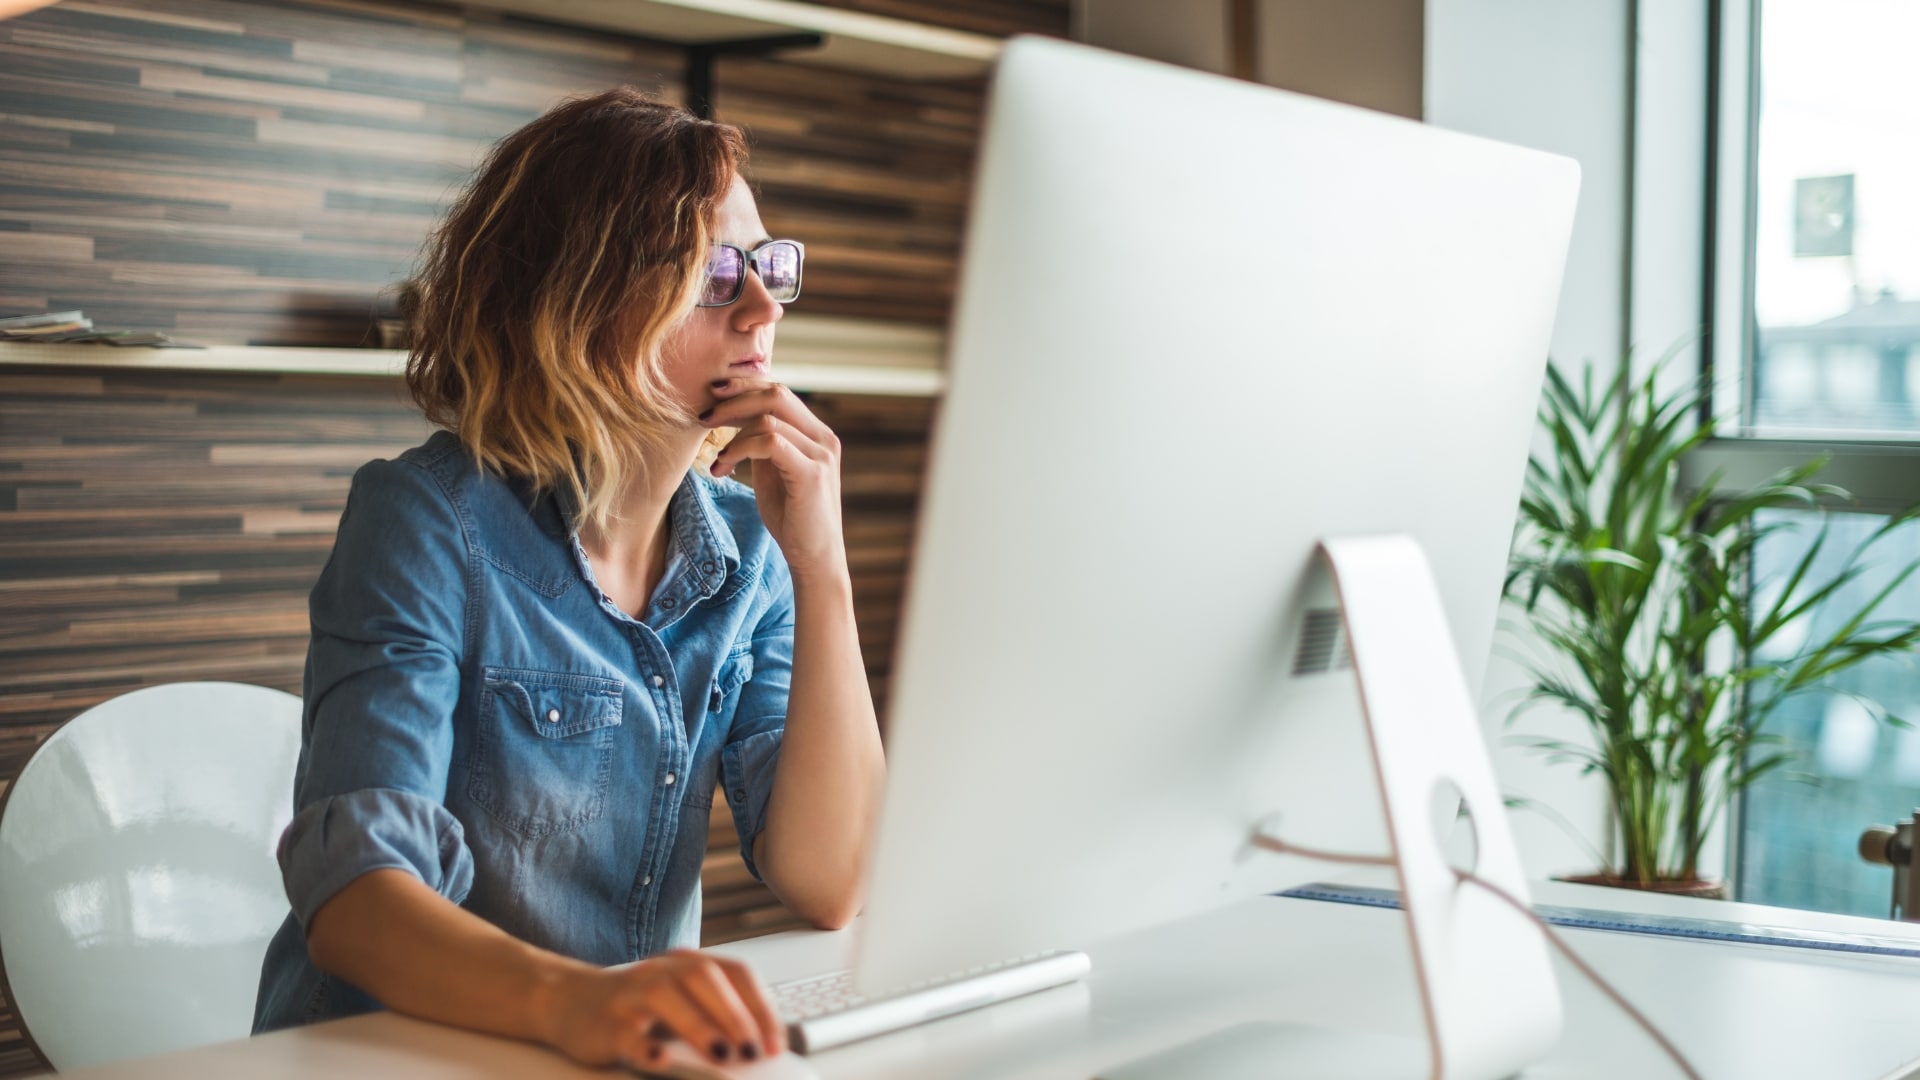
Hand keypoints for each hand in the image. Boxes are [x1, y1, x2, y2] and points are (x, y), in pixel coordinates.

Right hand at [541, 949, 786, 1068]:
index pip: (734, 973)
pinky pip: (626, 1032)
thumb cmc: (635, 1005)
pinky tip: (661, 1060)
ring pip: (666, 997)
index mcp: (686, 963)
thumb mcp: (679, 1001)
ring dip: (698, 1027)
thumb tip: (760, 1046)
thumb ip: (715, 1015)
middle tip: (754, 1050)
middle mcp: (661, 970)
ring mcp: (631, 993)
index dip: (760, 1006)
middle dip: (734, 1014)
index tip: (776, 1042)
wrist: (567, 1000)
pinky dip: (646, 1047)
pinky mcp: (605, 1022)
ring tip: (721, 1055)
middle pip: (703, 978)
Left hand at [700, 377, 847, 578]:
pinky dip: (740, 449)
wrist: (815, 559)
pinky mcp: (812, 474)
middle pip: (776, 393)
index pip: (779, 392)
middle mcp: (823, 438)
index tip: (712, 397)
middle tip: (704, 415)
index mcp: (816, 434)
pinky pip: (770, 442)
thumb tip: (735, 417)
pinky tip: (724, 467)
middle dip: (734, 399)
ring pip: (769, 417)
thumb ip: (763, 443)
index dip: (744, 388)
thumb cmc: (792, 519)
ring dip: (731, 434)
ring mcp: (821, 454)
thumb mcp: (774, 472)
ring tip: (716, 458)